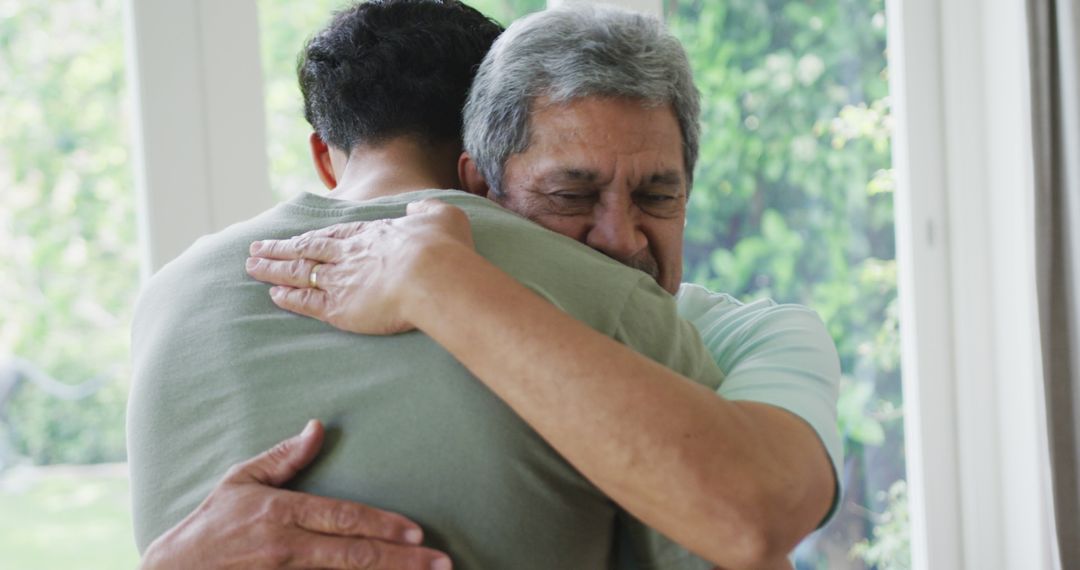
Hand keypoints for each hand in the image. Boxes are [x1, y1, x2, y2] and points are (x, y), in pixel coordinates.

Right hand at [140, 420, 451, 569]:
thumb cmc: (208, 526)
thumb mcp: (240, 480)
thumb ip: (283, 458)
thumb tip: (318, 426)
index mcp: (281, 513)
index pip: (344, 518)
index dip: (383, 525)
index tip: (418, 532)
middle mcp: (286, 547)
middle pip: (354, 555)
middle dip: (402, 560)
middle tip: (441, 563)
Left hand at [245, 199, 474, 334]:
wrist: (433, 277)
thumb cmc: (443, 249)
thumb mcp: (441, 217)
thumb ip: (426, 212)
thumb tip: (417, 211)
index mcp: (371, 234)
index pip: (333, 235)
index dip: (311, 237)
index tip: (295, 237)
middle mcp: (349, 254)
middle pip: (305, 250)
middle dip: (279, 249)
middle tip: (256, 248)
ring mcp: (341, 281)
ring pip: (298, 273)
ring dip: (273, 270)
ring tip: (252, 268)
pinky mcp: (340, 308)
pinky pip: (307, 302)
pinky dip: (289, 298)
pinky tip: (274, 295)